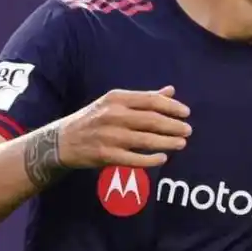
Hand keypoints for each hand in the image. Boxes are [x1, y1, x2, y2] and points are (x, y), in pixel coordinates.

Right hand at [58, 86, 190, 168]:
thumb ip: (144, 98)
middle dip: (174, 126)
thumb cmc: (94, 119)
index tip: (186, 113)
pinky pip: (134, 159)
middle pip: (151, 120)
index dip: (172, 107)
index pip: (151, 100)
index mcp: (117, 98)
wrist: (63, 141)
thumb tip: (171, 91)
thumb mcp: (115, 103)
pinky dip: (150, 159)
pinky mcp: (105, 155)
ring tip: (181, 143)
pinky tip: (162, 158)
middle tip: (188, 130)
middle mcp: (113, 114)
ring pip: (146, 140)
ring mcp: (109, 136)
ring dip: (167, 142)